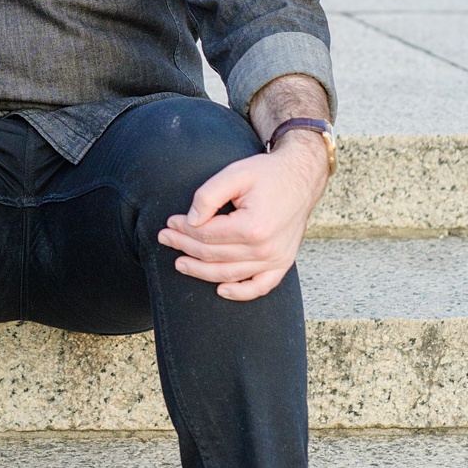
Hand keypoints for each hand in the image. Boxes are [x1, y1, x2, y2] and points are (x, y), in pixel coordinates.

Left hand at [157, 137, 328, 300]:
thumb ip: (207, 196)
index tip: (170, 222)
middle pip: (213, 255)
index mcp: (253, 226)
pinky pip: (261, 287)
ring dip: (200, 271)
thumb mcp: (234, 174)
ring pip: (229, 274)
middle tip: (165, 238)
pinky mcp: (283, 263)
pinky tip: (221, 290)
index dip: (183, 229)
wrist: (301, 178)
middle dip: (184, 247)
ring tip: (179, 263)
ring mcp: (276, 259)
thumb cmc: (267, 174)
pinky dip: (240, 292)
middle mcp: (266, 248)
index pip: (206, 235)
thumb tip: (190, 220)